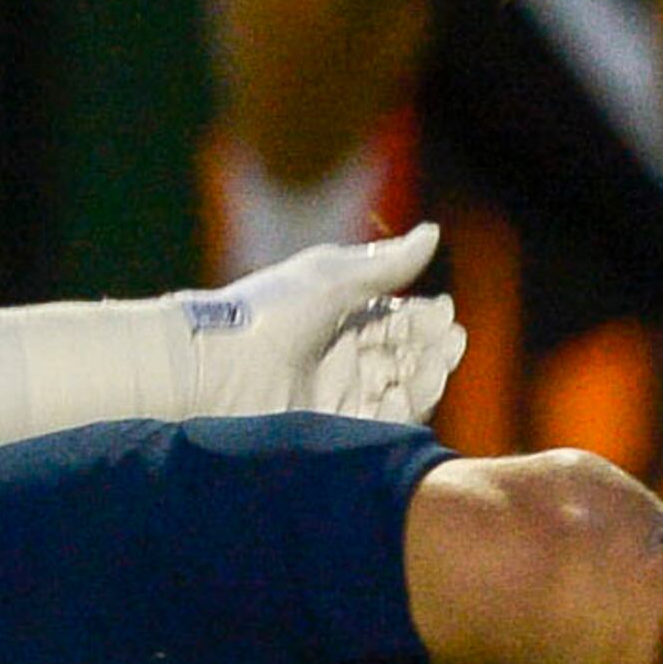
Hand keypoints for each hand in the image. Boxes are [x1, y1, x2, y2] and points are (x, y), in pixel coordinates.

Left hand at [190, 223, 465, 423]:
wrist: (212, 368)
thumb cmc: (265, 313)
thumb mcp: (329, 279)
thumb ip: (383, 265)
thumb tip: (433, 233)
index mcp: (339, 317)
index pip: (398, 319)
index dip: (425, 318)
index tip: (445, 313)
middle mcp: (341, 357)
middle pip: (404, 356)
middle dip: (432, 349)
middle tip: (450, 341)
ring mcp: (337, 395)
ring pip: (400, 390)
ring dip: (425, 378)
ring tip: (436, 364)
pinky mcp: (332, 430)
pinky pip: (381, 423)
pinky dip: (404, 410)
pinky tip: (415, 393)